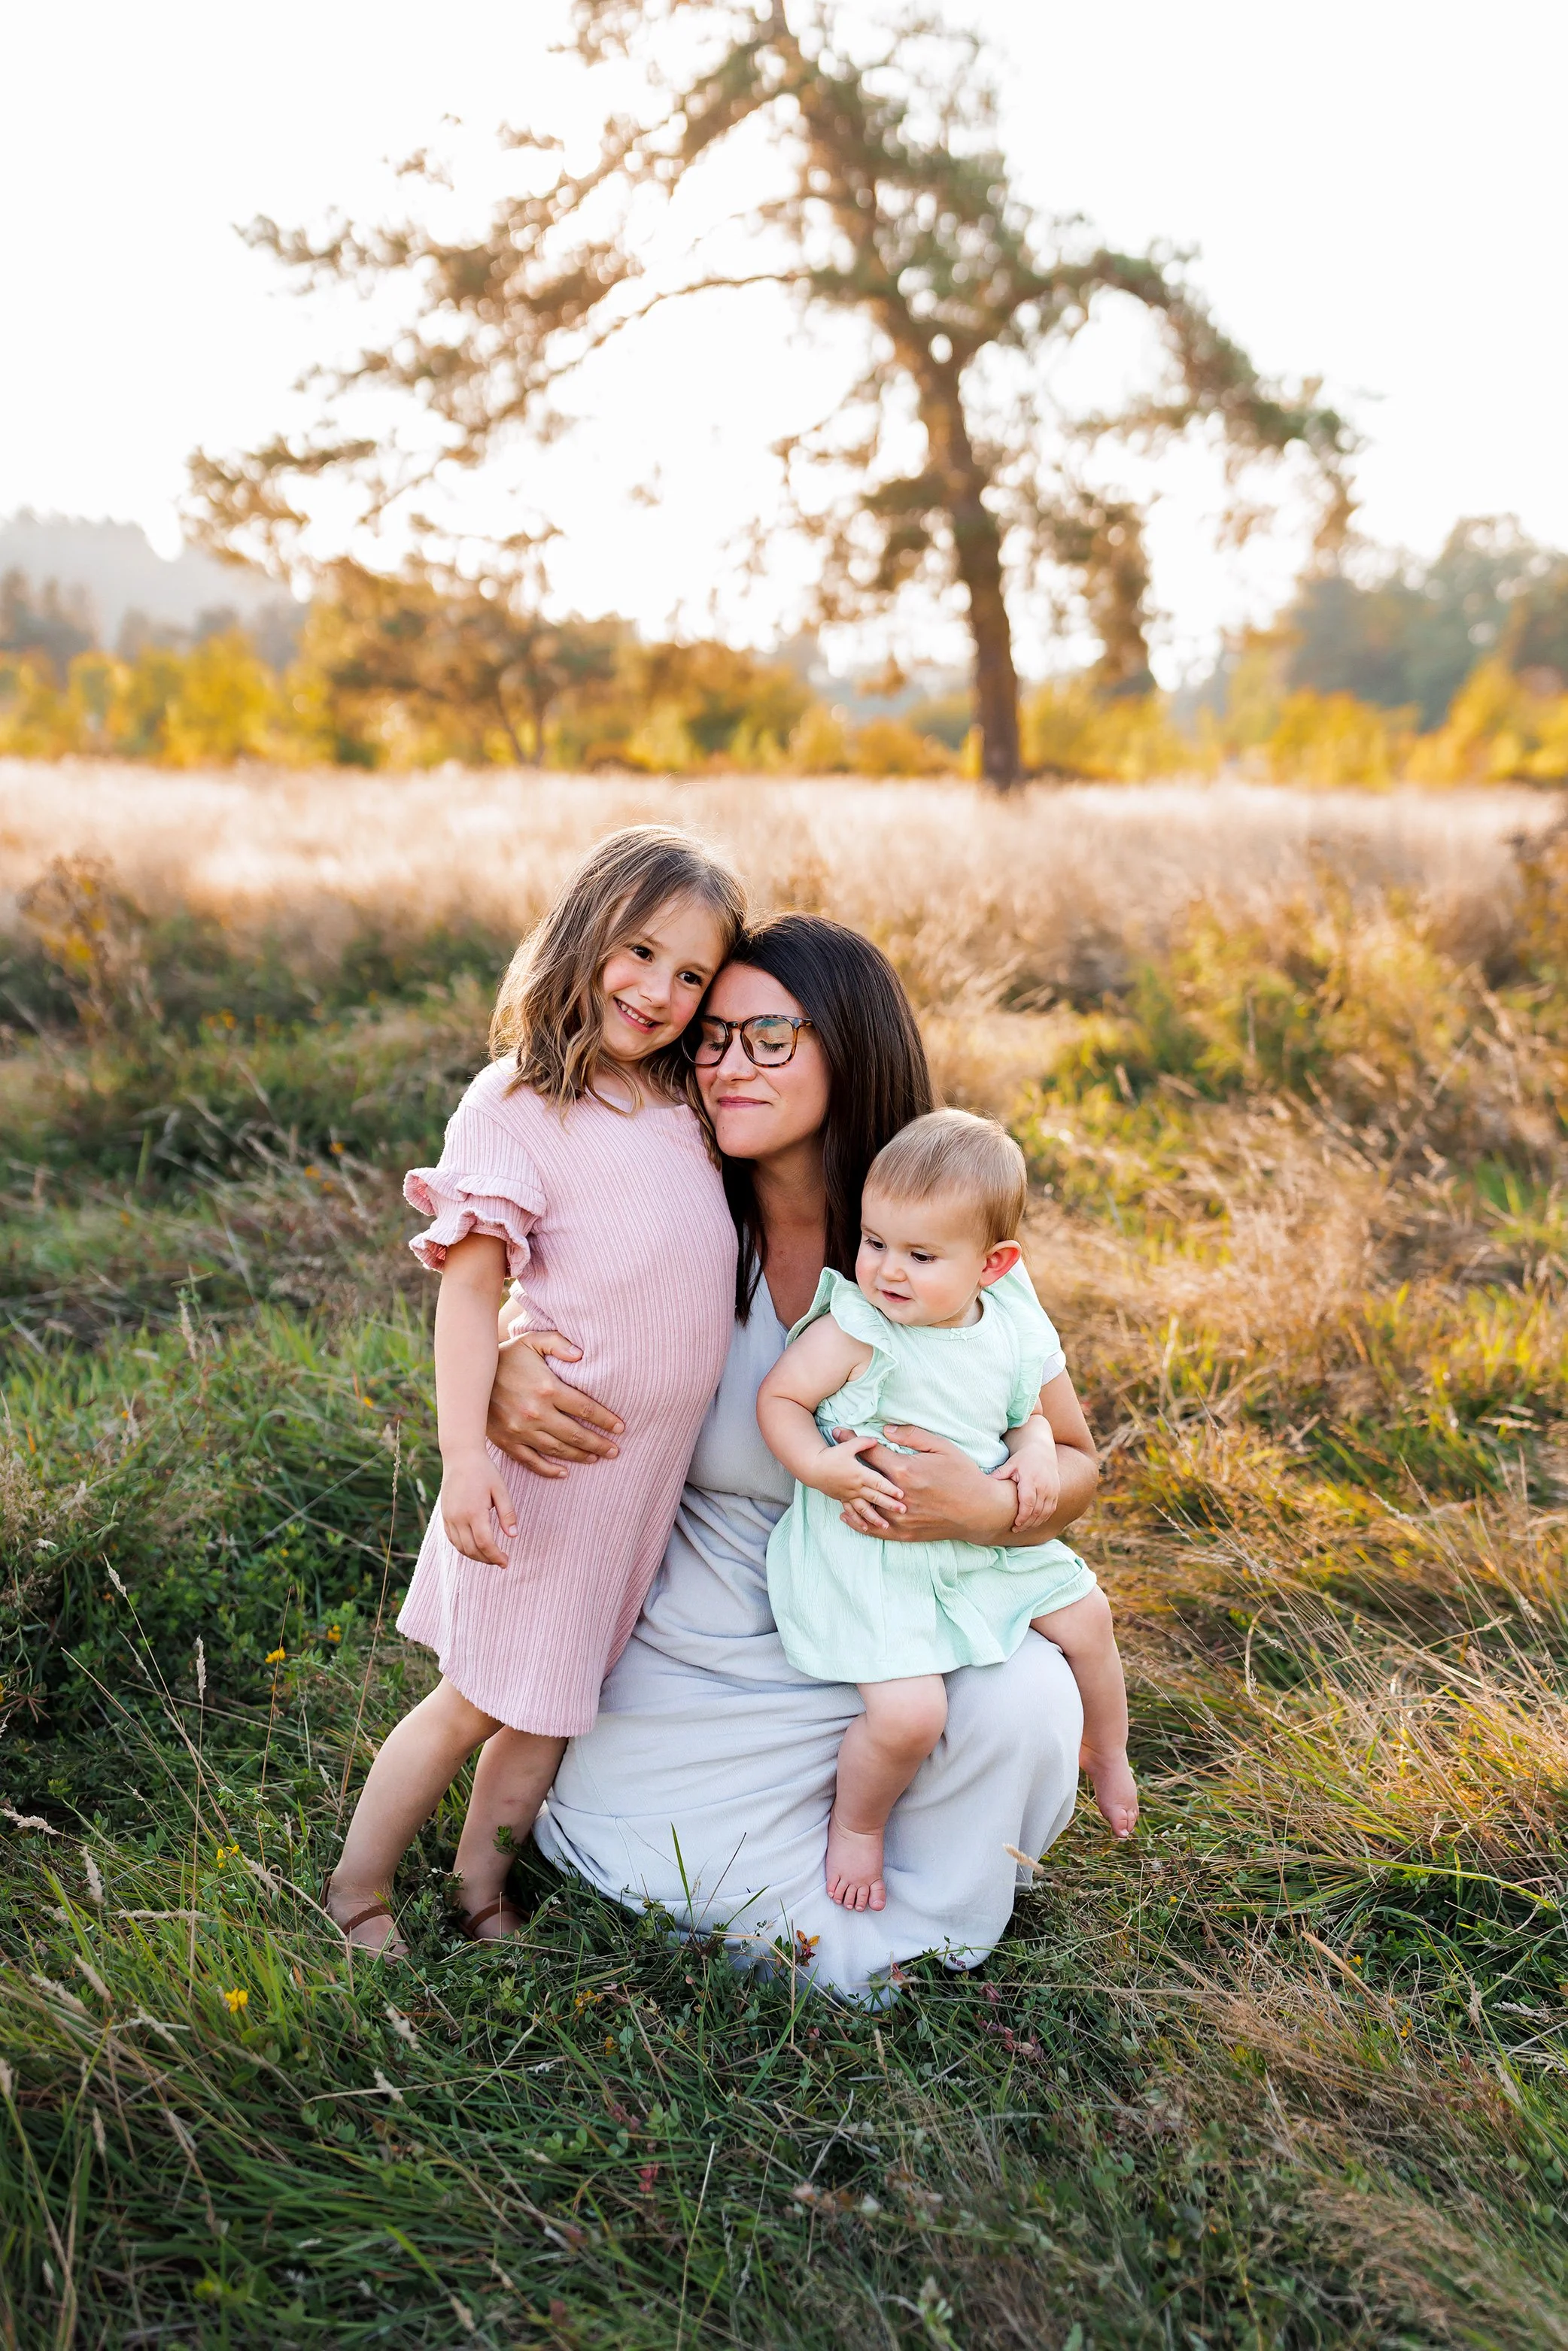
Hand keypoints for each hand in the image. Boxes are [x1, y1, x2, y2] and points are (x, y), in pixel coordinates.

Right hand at [440, 1454, 517, 1566]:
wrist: (460, 1456)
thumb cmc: (484, 1471)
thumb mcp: (500, 1490)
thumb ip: (507, 1514)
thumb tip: (513, 1536)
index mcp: (474, 1512)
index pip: (485, 1544)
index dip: (496, 1557)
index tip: (506, 1562)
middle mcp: (459, 1517)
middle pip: (472, 1550)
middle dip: (487, 1559)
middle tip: (501, 1560)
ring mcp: (449, 1517)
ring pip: (460, 1547)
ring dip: (475, 1556)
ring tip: (489, 1556)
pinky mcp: (444, 1515)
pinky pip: (452, 1538)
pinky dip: (463, 1547)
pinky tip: (474, 1547)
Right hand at [486, 1329, 623, 1477]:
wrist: (469, 1376)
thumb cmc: (507, 1356)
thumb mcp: (532, 1340)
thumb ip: (559, 1343)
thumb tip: (582, 1355)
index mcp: (547, 1389)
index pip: (586, 1409)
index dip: (606, 1420)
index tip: (621, 1428)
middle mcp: (536, 1413)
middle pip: (576, 1434)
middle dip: (600, 1443)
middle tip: (615, 1450)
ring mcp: (521, 1431)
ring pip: (558, 1450)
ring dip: (581, 1456)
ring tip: (597, 1458)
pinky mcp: (507, 1442)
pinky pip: (532, 1461)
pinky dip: (549, 1469)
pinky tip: (564, 1472)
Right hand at [805, 1431, 905, 1517]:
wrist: (813, 1468)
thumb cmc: (831, 1456)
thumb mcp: (847, 1446)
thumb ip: (863, 1443)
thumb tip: (876, 1440)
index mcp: (859, 1474)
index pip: (877, 1482)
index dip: (889, 1488)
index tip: (901, 1494)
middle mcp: (855, 1487)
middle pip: (875, 1497)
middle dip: (889, 1504)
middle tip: (902, 1511)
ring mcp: (849, 1495)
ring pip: (864, 1509)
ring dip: (875, 1518)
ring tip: (886, 1526)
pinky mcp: (843, 1499)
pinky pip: (852, 1512)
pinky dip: (858, 1521)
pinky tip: (866, 1528)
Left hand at [838, 1424, 1015, 1544]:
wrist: (980, 1510)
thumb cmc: (963, 1474)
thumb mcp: (942, 1447)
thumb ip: (912, 1436)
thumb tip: (885, 1430)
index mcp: (905, 1470)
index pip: (870, 1453)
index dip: (852, 1441)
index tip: (839, 1432)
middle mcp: (898, 1495)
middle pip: (862, 1478)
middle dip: (845, 1463)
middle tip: (832, 1453)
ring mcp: (900, 1517)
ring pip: (864, 1505)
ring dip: (848, 1493)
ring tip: (835, 1483)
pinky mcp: (904, 1533)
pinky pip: (874, 1529)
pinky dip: (858, 1522)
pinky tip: (847, 1514)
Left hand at [995, 1423, 1060, 1533]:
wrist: (1042, 1450)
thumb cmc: (1023, 1459)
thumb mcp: (1010, 1464)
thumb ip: (1000, 1474)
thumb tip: (986, 1482)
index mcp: (1031, 1479)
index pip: (1028, 1502)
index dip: (1022, 1516)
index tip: (1015, 1524)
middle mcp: (1044, 1486)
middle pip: (1037, 1511)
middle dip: (1026, 1523)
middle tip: (1015, 1529)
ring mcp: (1052, 1489)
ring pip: (1045, 1513)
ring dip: (1034, 1523)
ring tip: (1023, 1528)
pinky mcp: (1056, 1492)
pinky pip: (1051, 1510)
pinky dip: (1043, 1518)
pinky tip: (1033, 1522)